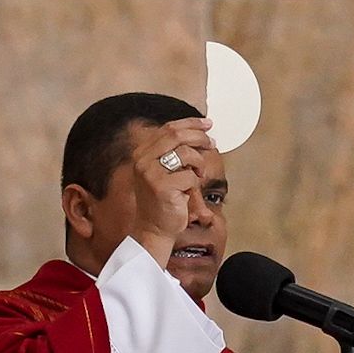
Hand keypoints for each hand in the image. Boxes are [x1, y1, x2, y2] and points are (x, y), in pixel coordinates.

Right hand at [129, 118, 214, 267]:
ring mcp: (150, 173)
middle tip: (212, 143)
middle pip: (177, 135)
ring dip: (199, 164)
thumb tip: (201, 133)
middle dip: (199, 137)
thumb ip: (175, 152)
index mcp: (142, 152)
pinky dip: (195, 184)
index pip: (168, 128)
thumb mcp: (165, 171)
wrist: (154, 229)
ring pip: (186, 154)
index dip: (191, 123)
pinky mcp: (161, 186)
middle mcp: (142, 159)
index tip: (208, 124)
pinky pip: (190, 176)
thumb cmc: (164, 200)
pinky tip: (188, 192)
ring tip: (198, 175)